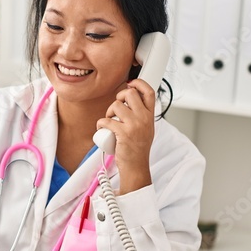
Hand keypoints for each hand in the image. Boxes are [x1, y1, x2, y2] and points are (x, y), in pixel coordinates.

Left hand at [95, 78, 154, 193]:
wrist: (136, 167)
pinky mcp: (123, 133)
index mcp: (150, 116)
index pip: (149, 92)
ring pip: (116, 105)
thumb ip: (142, 115)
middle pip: (130, 94)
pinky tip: (102, 129)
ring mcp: (134, 125)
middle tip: (116, 108)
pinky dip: (100, 124)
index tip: (130, 83)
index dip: (138, 83)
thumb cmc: (138, 149)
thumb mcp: (146, 129)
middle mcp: (144, 119)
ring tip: (109, 121)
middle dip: (119, 97)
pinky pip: (106, 120)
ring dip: (108, 112)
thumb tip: (131, 100)